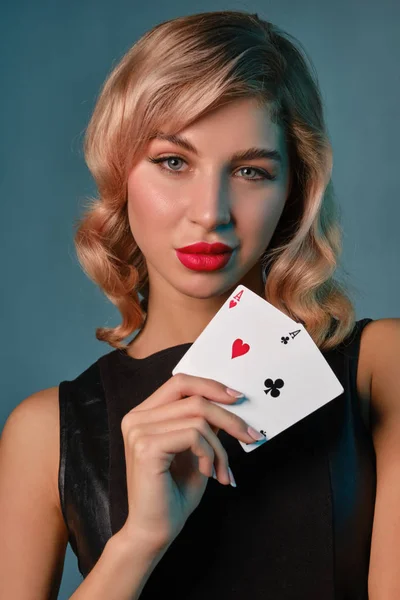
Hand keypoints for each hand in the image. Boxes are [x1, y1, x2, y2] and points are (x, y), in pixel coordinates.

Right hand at [118, 373, 260, 550]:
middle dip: (228, 416)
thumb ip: (204, 423)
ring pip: (198, 418)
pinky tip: (208, 473)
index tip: (238, 399)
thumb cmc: (173, 494)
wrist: (154, 532)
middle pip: (193, 397)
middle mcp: (136, 418)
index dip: (211, 386)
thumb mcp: (195, 450)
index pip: (180, 382)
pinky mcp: (146, 446)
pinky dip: (209, 454)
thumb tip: (229, 400)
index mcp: (144, 414)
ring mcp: (139, 431)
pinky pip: (194, 436)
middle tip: (250, 435)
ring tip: (223, 471)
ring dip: (220, 447)